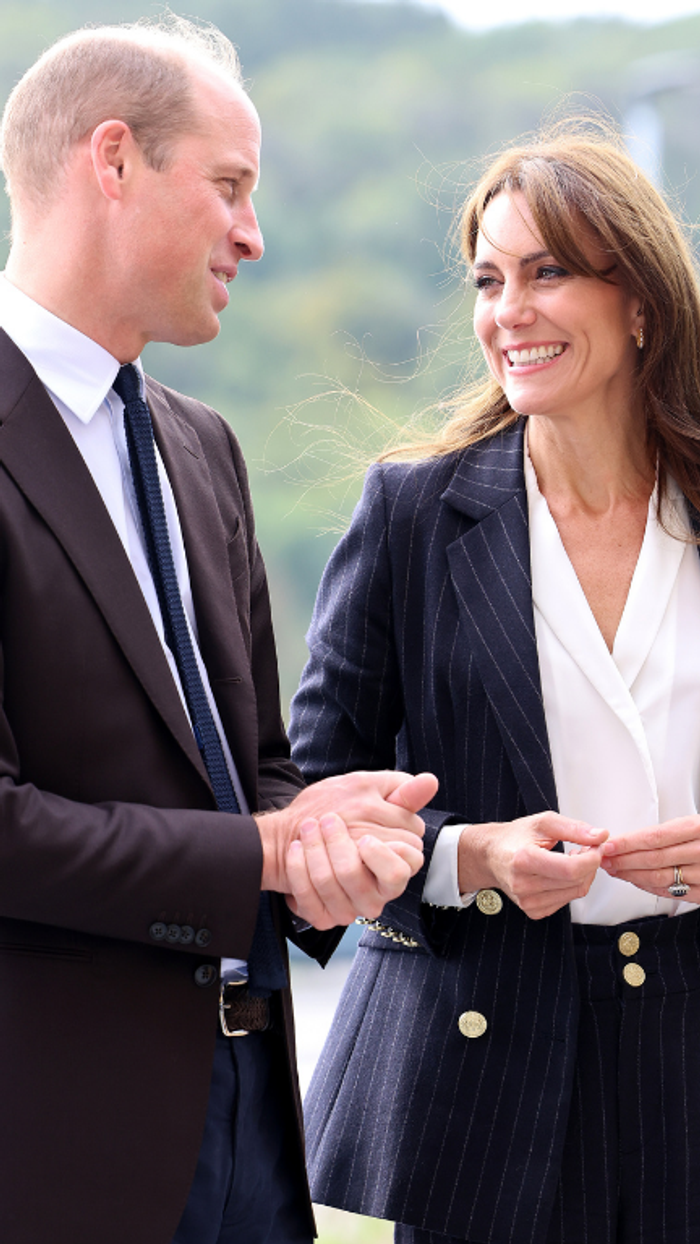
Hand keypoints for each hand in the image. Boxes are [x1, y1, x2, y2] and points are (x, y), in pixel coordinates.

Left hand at [255, 769, 436, 892]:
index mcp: (397, 869)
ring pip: (331, 885)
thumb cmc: (346, 813)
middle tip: (327, 820)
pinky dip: (299, 869)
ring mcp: (349, 909)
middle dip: (339, 845)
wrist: (302, 833)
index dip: (381, 854)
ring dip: (316, 851)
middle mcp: (376, 895)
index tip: (364, 836)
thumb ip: (403, 794)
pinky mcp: (323, 917)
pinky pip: (309, 899)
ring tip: (309, 827)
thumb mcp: (374, 795)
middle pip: (358, 877)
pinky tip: (296, 848)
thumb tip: (430, 781)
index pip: (402, 869)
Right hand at [458, 812, 608, 919]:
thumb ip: (574, 828)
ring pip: (576, 892)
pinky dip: (572, 885)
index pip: (570, 869)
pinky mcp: (533, 911)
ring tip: (573, 858)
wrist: (493, 855)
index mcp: (523, 859)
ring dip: (583, 874)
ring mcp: (527, 901)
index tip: (595, 846)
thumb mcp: (544, 823)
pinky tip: (563, 873)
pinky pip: (567, 900)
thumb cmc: (516, 837)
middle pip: (576, 881)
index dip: (591, 858)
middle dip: (590, 863)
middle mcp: (523, 884)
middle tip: (587, 848)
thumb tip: (600, 836)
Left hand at [601, 816, 699, 900]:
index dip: (628, 843)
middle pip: (654, 858)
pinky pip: (672, 892)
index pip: (655, 837)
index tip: (609, 845)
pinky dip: (649, 887)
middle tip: (604, 859)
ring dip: (631, 875)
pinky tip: (636, 882)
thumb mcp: (696, 824)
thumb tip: (633, 839)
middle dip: (624, 860)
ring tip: (615, 870)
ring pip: (659, 877)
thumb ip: (670, 832)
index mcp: (698, 828)